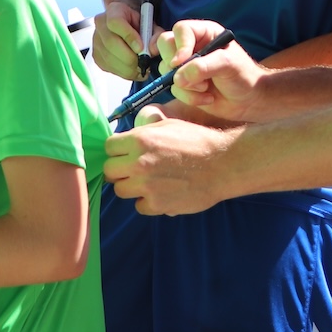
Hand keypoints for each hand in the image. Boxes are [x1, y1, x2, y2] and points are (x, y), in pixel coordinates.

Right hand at [92, 0, 157, 81]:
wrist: (127, 26)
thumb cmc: (139, 24)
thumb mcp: (151, 25)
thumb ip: (156, 35)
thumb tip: (153, 49)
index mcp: (114, 11)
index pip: (116, 22)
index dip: (129, 37)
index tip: (141, 48)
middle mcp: (101, 24)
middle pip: (110, 43)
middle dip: (130, 57)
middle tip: (144, 63)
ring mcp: (96, 41)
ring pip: (109, 58)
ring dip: (128, 67)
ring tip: (141, 68)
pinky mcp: (96, 56)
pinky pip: (109, 68)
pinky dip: (123, 72)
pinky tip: (133, 69)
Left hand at [103, 106, 241, 215]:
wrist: (223, 164)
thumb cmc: (197, 142)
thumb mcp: (168, 126)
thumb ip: (143, 133)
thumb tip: (124, 140)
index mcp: (140, 140)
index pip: (109, 147)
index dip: (118, 150)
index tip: (127, 154)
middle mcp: (139, 163)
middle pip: (110, 170)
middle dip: (121, 170)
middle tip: (136, 169)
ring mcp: (147, 185)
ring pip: (120, 190)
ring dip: (132, 187)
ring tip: (150, 181)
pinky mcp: (157, 204)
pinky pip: (139, 206)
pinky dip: (148, 202)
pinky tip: (162, 193)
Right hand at [161, 21, 267, 121]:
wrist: (249, 101)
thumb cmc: (244, 76)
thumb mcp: (227, 65)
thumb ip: (203, 67)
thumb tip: (178, 77)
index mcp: (205, 33)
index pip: (181, 30)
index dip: (179, 45)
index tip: (182, 61)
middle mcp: (192, 46)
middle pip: (165, 45)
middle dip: (175, 65)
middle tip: (189, 77)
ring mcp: (186, 66)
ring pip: (166, 70)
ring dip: (186, 84)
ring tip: (206, 88)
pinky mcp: (184, 84)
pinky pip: (173, 89)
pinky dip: (189, 97)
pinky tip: (207, 98)